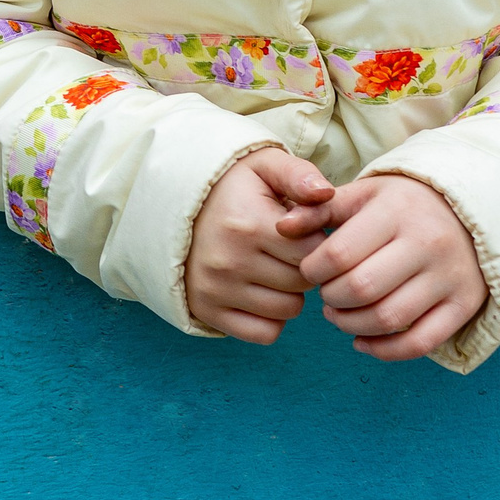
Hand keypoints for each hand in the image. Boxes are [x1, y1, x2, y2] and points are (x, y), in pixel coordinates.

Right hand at [186, 147, 335, 343]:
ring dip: (289, 292)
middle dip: (302, 266)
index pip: (314, 252)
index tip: (300, 230)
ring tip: (271, 267)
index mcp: (247, 224)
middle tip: (284, 249)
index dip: (316, 241)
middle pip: (303, 283)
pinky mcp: (207, 311)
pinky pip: (266, 333)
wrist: (173, 204)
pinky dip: (271, 318)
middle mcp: (228, 261)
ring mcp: (215, 290)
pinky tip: (260, 291)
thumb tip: (326, 193)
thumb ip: (299, 174)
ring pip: (289, 311)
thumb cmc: (232, 187)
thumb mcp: (263, 166)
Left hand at [288, 174, 487, 360]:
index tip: (309, 271)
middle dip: (331, 299)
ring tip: (338, 315)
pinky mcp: (464, 305)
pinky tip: (361, 341)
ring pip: (388, 319)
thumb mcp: (362, 194)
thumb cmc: (401, 204)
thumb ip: (318, 210)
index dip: (313, 270)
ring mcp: (449, 277)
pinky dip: (385, 351)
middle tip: (324, 296)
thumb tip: (280, 228)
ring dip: (351, 325)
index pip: (340, 253)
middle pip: (362, 289)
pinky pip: (420, 342)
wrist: (468, 211)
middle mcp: (427, 243)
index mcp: (397, 211)